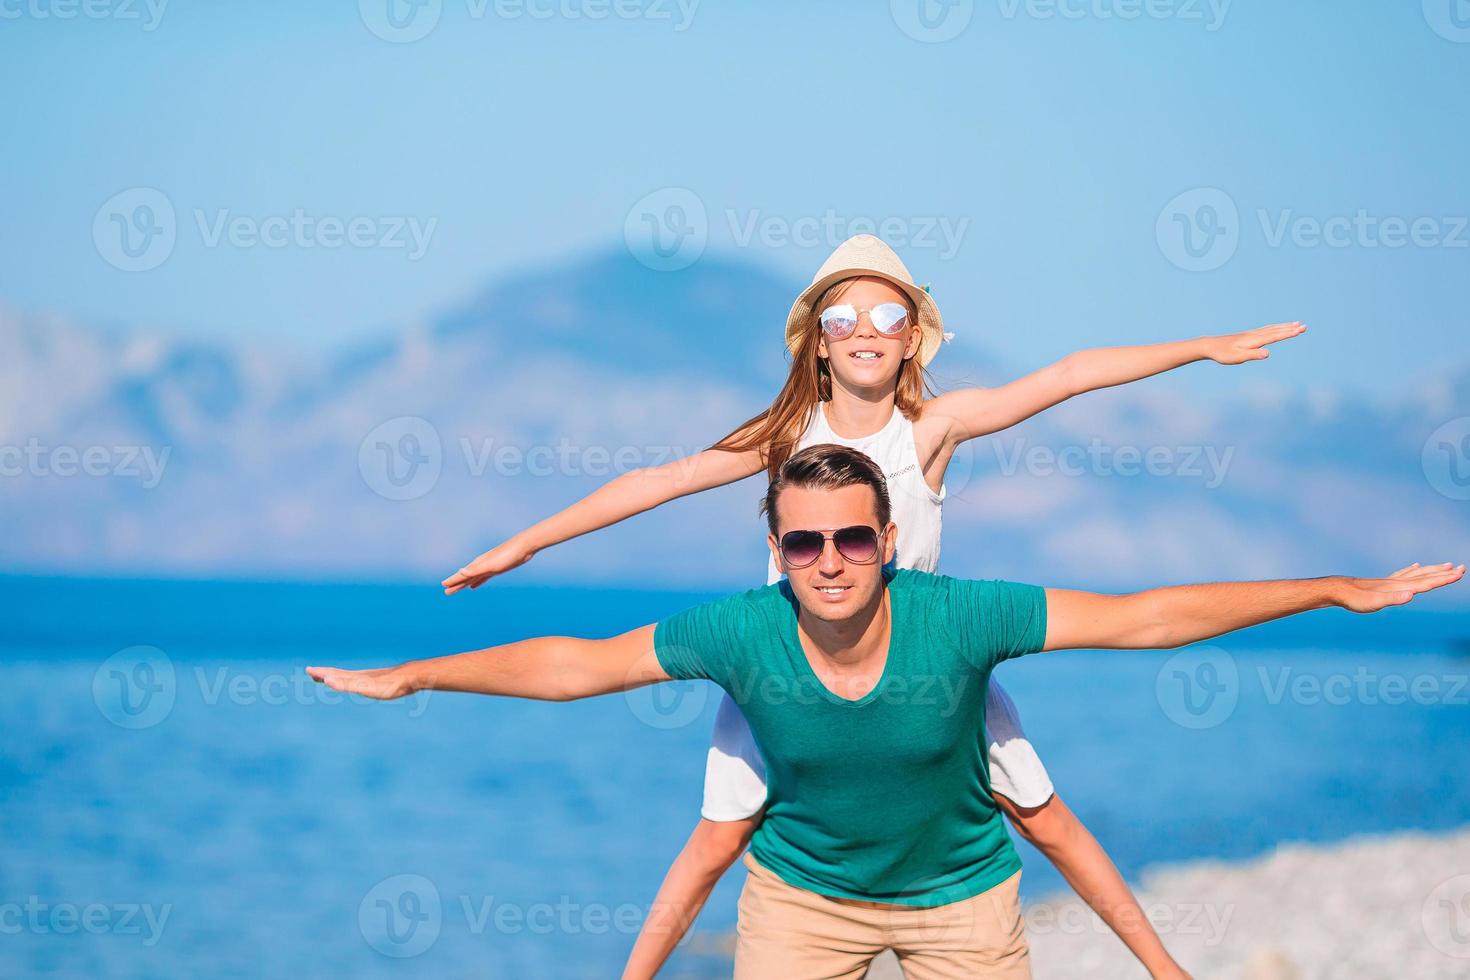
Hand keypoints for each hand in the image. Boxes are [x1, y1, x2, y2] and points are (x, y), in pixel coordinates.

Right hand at [305, 664, 416, 699]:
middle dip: (325, 674)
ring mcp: (370, 678)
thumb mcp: (366, 686)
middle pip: (339, 675)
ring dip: (337, 677)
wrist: (412, 678)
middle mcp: (361, 676)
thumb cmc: (390, 684)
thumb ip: (347, 684)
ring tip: (329, 677)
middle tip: (311, 672)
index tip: (309, 670)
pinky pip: (362, 680)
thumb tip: (327, 679)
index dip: (321, 674)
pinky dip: (353, 681)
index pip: (334, 675)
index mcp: (356, 678)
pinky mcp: (379, 682)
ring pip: (350, 677)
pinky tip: (355, 682)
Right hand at [442, 536, 537, 594]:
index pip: (462, 575)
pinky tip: (473, 586)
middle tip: (446, 592)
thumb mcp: (491, 564)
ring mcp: (488, 567)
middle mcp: (481, 565)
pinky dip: (477, 582)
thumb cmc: (508, 555)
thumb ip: (476, 569)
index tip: (444, 586)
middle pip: (465, 577)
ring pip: (473, 578)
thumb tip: (461, 572)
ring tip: (456, 589)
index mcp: (478, 564)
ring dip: (464, 584)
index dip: (453, 581)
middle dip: (456, 584)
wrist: (523, 547)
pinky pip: (483, 578)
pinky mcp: (497, 569)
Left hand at [1201, 321, 1305, 364]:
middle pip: (1276, 330)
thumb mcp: (1238, 357)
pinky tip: (1276, 328)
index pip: (1275, 336)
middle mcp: (1255, 335)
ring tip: (1296, 324)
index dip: (1288, 333)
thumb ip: (1254, 355)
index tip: (1301, 330)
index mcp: (1254, 340)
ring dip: (1284, 326)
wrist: (1210, 346)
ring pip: (1271, 329)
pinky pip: (1266, 329)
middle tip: (1305, 326)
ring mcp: (1251, 334)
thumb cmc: (1223, 354)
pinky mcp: (1248, 335)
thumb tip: (1268, 353)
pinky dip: (1275, 327)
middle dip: (1290, 329)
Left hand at [1334, 562, 1464, 612]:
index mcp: (1400, 588)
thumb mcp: (1374, 603)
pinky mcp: (1383, 583)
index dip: (1444, 579)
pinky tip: (1416, 566)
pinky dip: (1413, 570)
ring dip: (1433, 570)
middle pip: (1426, 576)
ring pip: (1417, 573)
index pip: (1427, 583)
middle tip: (1462, 568)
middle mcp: (1398, 582)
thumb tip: (1411, 595)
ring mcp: (1391, 581)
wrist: (1338, 590)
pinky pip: (1403, 574)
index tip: (1460, 572)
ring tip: (1447, 565)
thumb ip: (1393, 599)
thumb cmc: (1355, 599)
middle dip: (1444, 573)